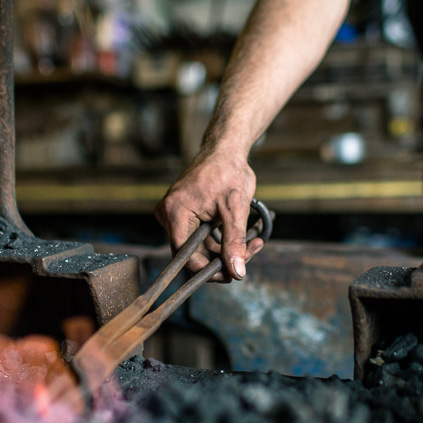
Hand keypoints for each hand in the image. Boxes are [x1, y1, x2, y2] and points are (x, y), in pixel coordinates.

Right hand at [155, 149, 262, 281]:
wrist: (224, 150)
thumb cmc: (228, 171)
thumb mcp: (235, 208)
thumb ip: (234, 241)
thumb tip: (237, 272)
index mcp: (175, 213)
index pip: (186, 257)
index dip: (209, 270)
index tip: (234, 272)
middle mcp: (168, 216)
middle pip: (193, 255)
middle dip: (223, 259)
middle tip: (251, 252)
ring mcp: (175, 216)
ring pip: (200, 248)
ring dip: (226, 250)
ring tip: (254, 241)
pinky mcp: (184, 216)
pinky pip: (201, 238)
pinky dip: (222, 240)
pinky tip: (246, 236)